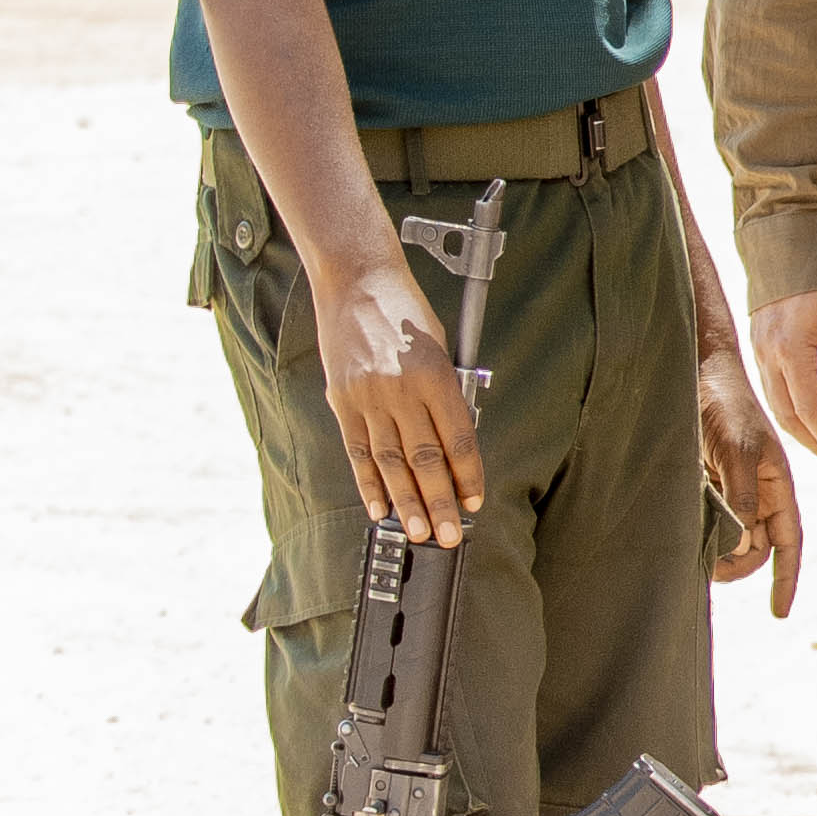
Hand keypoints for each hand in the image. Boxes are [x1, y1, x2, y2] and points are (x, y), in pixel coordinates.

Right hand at [323, 260, 484, 543]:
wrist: (358, 280)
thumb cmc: (407, 311)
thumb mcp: (441, 346)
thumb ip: (446, 392)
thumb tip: (454, 440)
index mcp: (434, 376)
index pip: (458, 439)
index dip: (468, 475)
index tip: (475, 502)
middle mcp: (400, 391)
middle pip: (424, 459)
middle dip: (440, 502)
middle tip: (448, 535)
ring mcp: (367, 397)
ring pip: (390, 462)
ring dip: (406, 502)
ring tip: (418, 531)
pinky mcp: (342, 400)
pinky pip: (357, 450)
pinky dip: (368, 482)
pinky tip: (379, 507)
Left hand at [695, 345, 804, 613]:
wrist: (695, 372)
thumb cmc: (726, 405)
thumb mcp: (739, 451)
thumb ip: (741, 498)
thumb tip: (742, 544)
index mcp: (777, 487)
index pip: (789, 542)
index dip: (786, 578)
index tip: (779, 612)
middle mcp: (757, 493)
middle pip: (756, 547)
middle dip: (738, 565)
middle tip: (707, 569)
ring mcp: (730, 490)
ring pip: (729, 537)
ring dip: (715, 550)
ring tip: (691, 550)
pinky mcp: (703, 484)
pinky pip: (706, 519)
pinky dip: (698, 531)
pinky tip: (682, 531)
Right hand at [752, 288, 816, 468]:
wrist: (789, 245)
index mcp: (789, 350)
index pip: (808, 410)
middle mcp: (767, 356)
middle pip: (786, 416)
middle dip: (813, 444)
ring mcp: (758, 352)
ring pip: (775, 405)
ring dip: (800, 431)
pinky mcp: (758, 347)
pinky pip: (771, 389)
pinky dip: (789, 410)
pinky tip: (808, 419)